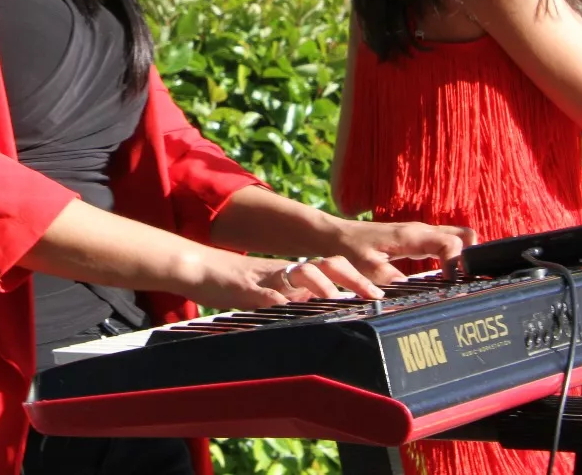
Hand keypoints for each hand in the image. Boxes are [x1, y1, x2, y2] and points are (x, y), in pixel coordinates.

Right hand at [175, 246, 437, 308]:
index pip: (334, 267)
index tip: (385, 291)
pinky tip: (291, 309)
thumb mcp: (270, 295)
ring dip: (321, 284)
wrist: (196, 267)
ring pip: (300, 273)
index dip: (359, 276)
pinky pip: (266, 294)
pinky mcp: (244, 288)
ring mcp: (266, 278)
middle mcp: (286, 271)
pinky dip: (280, 301)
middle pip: (326, 265)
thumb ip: (294, 302)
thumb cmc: (234, 286)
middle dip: (353, 278)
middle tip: (376, 294)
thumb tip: (322, 316)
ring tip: (338, 297)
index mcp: (295, 273)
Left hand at [325, 219, 476, 283]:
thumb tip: (411, 293)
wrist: (336, 236)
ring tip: (461, 282)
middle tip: (466, 282)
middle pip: (464, 236)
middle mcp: (421, 231)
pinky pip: (446, 243)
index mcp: (412, 236)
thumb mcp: (366, 267)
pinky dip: (454, 256)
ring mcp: (421, 233)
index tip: (453, 284)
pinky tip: (450, 276)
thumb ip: (389, 278)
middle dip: (473, 257)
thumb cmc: (349, 249)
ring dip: (465, 257)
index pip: (452, 244)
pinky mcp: (418, 239)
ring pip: (457, 238)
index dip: (459, 264)